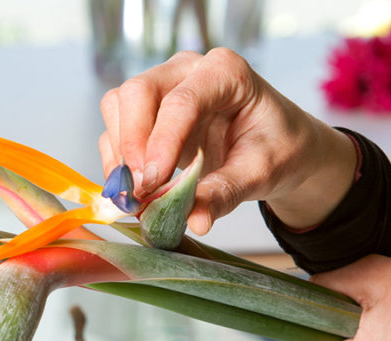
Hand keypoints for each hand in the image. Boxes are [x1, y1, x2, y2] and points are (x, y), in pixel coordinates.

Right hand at [98, 48, 356, 233]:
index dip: (162, 143)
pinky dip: (116, 162)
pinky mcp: (144, 112)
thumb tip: (194, 221)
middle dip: (131, 144)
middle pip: (137, 93)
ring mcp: (162, 87)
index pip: (181, 101)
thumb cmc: (275, 148)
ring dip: (119, 154)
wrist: (276, 147)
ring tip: (137, 195)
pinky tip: (134, 190)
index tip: (153, 184)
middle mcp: (187, 70)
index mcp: (225, 72)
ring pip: (117, 107)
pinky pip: (114, 130)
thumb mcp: (261, 173)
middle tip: (141, 190)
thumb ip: (226, 193)